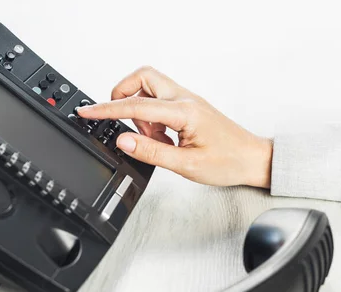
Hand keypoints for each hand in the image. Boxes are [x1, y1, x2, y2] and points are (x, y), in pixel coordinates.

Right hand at [77, 66, 272, 187]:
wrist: (253, 160)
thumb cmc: (228, 161)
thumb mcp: (186, 164)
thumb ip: (151, 152)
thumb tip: (123, 141)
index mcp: (184, 112)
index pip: (136, 106)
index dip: (107, 110)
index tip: (88, 111)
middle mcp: (184, 100)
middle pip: (143, 78)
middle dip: (122, 93)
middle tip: (115, 116)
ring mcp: (186, 102)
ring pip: (150, 89)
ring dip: (139, 112)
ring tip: (150, 140)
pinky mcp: (187, 108)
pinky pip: (159, 104)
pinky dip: (151, 120)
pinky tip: (161, 140)